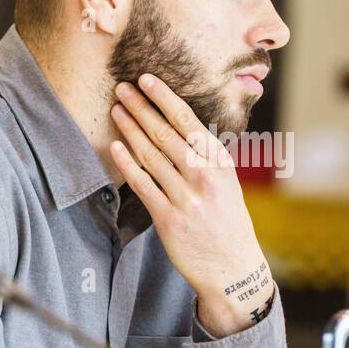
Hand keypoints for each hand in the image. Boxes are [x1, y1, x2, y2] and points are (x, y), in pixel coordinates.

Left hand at [109, 73, 274, 337]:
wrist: (233, 268)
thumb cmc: (228, 221)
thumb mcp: (228, 183)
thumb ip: (207, 157)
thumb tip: (183, 126)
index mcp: (220, 163)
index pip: (188, 121)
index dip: (164, 98)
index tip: (147, 79)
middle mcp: (203, 177)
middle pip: (164, 133)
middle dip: (140, 107)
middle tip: (121, 87)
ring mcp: (185, 198)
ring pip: (150, 155)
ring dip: (130, 129)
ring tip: (116, 109)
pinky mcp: (168, 219)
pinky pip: (143, 185)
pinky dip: (127, 164)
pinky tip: (115, 146)